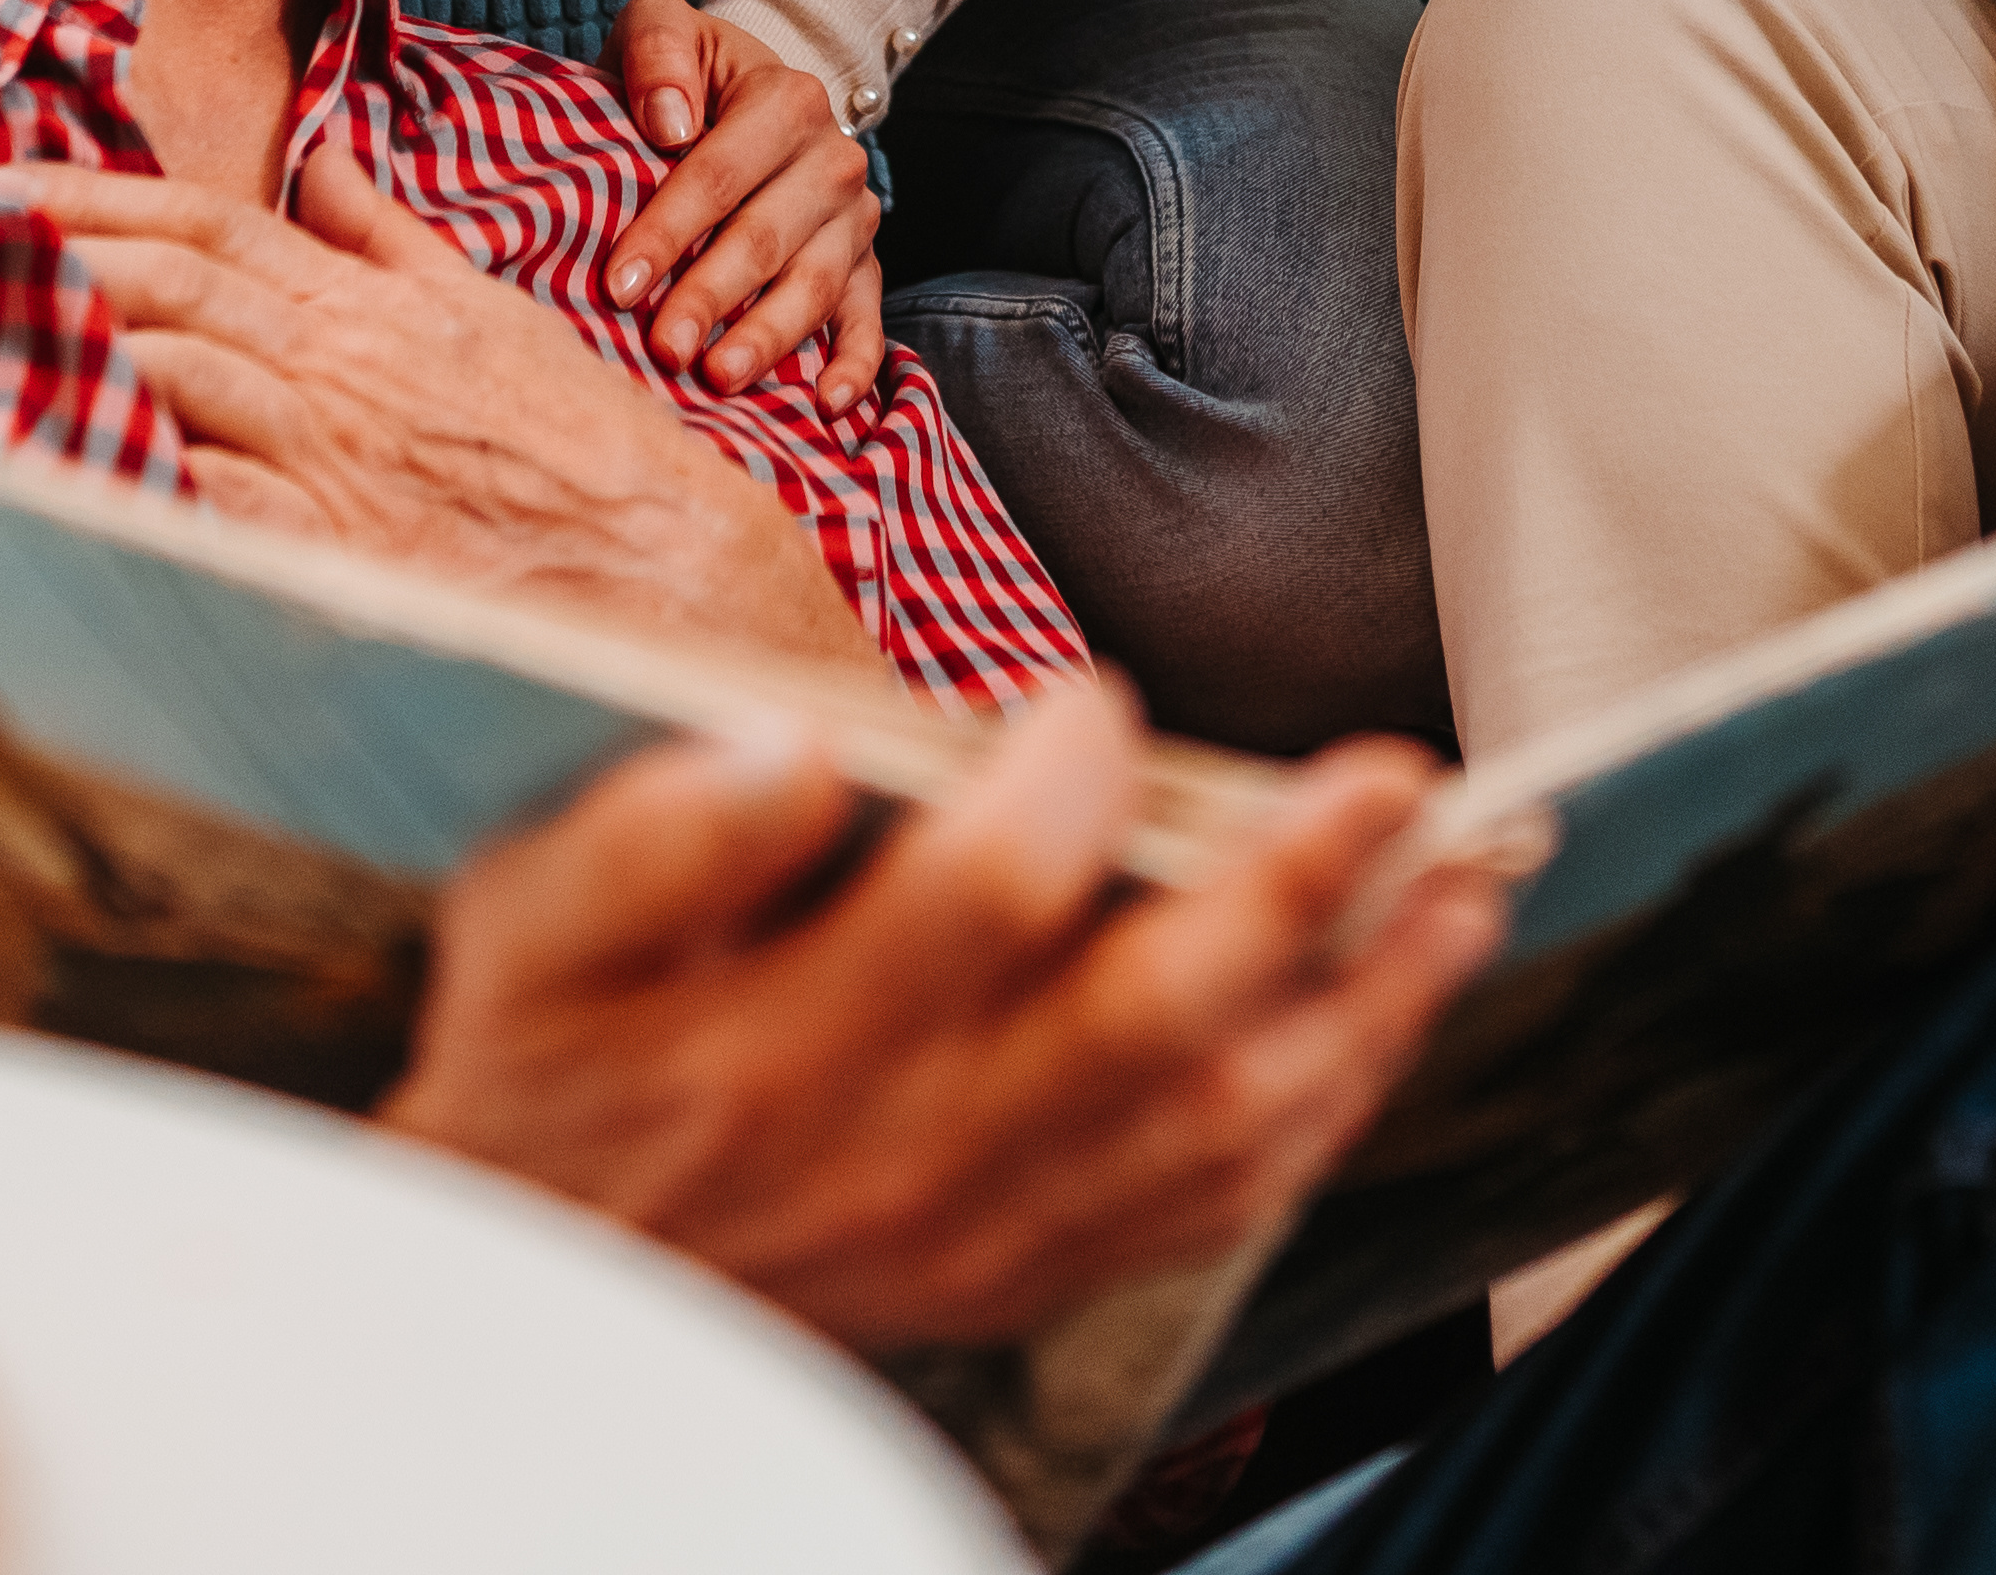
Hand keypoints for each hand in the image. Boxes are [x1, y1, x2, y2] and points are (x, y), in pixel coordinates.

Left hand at [1, 145, 883, 677]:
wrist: (670, 571)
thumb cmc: (583, 451)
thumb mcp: (492, 316)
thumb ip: (392, 240)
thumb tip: (325, 161)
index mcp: (370, 306)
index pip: (209, 221)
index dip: (99, 193)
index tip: (5, 181)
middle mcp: (340, 368)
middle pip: (167, 284)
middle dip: (50, 252)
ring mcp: (333, 459)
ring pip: (171, 376)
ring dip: (63, 349)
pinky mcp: (330, 552)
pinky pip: (204, 503)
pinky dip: (126, 476)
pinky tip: (44, 462)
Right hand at [380, 680, 1513, 1354]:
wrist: (538, 1302)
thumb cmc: (545, 1069)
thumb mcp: (530, 928)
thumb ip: (653, 835)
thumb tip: (787, 745)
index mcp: (787, 1041)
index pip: (975, 896)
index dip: (1060, 778)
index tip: (1096, 692)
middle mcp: (912, 1146)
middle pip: (1147, 1019)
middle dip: (1296, 890)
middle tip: (1402, 778)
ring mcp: (991, 1228)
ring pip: (1218, 1124)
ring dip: (1359, 1005)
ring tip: (1464, 887)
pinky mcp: (1033, 1270)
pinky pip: (1215, 1207)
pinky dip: (1324, 1113)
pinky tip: (1387, 1019)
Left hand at [598, 0, 886, 405]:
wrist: (752, 91)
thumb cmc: (688, 73)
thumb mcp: (663, 28)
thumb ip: (658, 50)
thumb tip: (668, 123)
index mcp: (786, 99)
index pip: (718, 174)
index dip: (668, 231)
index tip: (618, 284)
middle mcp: (832, 158)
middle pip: (767, 237)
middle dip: (712, 297)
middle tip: (663, 348)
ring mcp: (853, 217)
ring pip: (814, 284)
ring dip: (769, 336)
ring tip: (719, 378)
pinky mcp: (865, 263)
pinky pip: (868, 318)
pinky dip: (855, 364)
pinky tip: (825, 405)